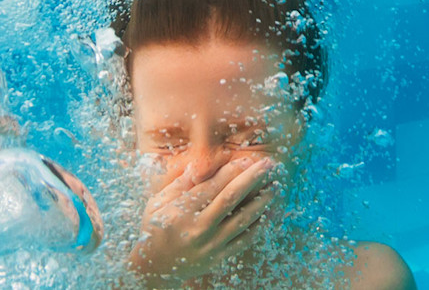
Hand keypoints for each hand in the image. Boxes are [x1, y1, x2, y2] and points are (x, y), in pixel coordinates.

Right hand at [129, 156, 281, 283]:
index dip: (232, 170)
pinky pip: (244, 239)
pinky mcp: (219, 257)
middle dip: (252, 178)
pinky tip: (266, 212)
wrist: (154, 268)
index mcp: (181, 211)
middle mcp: (198, 228)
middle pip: (231, 198)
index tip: (247, 159)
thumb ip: (179, 184)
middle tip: (268, 164)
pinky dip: (257, 225)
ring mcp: (210, 244)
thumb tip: (198, 165)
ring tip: (274, 187)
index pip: (212, 186)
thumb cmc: (155, 229)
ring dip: (261, 200)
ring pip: (242, 219)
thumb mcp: (158, 203)